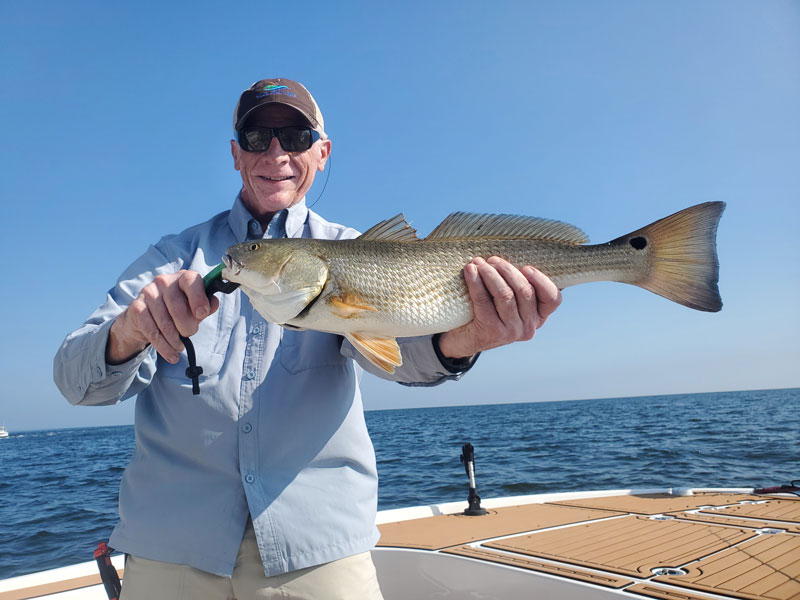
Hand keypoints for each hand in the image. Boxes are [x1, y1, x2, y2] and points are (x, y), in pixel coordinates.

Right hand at [106, 270, 218, 364]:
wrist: (143, 317)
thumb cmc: (174, 311)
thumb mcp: (193, 308)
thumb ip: (205, 306)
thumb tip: (213, 303)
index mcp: (181, 278)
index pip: (190, 280)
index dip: (198, 298)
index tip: (202, 314)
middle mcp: (163, 281)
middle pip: (178, 307)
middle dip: (188, 327)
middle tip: (190, 333)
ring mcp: (148, 293)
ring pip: (165, 323)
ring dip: (175, 340)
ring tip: (180, 347)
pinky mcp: (136, 308)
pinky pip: (152, 332)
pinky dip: (164, 347)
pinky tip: (171, 355)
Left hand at [437, 256, 561, 358]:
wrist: (464, 338)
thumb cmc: (488, 311)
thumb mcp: (508, 300)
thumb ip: (517, 284)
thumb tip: (515, 252)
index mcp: (539, 316)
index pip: (553, 298)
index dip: (541, 280)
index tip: (526, 267)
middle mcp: (529, 326)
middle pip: (525, 291)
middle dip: (508, 270)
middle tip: (492, 260)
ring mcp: (511, 331)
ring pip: (505, 294)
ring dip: (490, 274)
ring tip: (478, 263)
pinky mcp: (491, 332)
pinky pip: (484, 301)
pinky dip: (475, 282)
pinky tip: (469, 271)